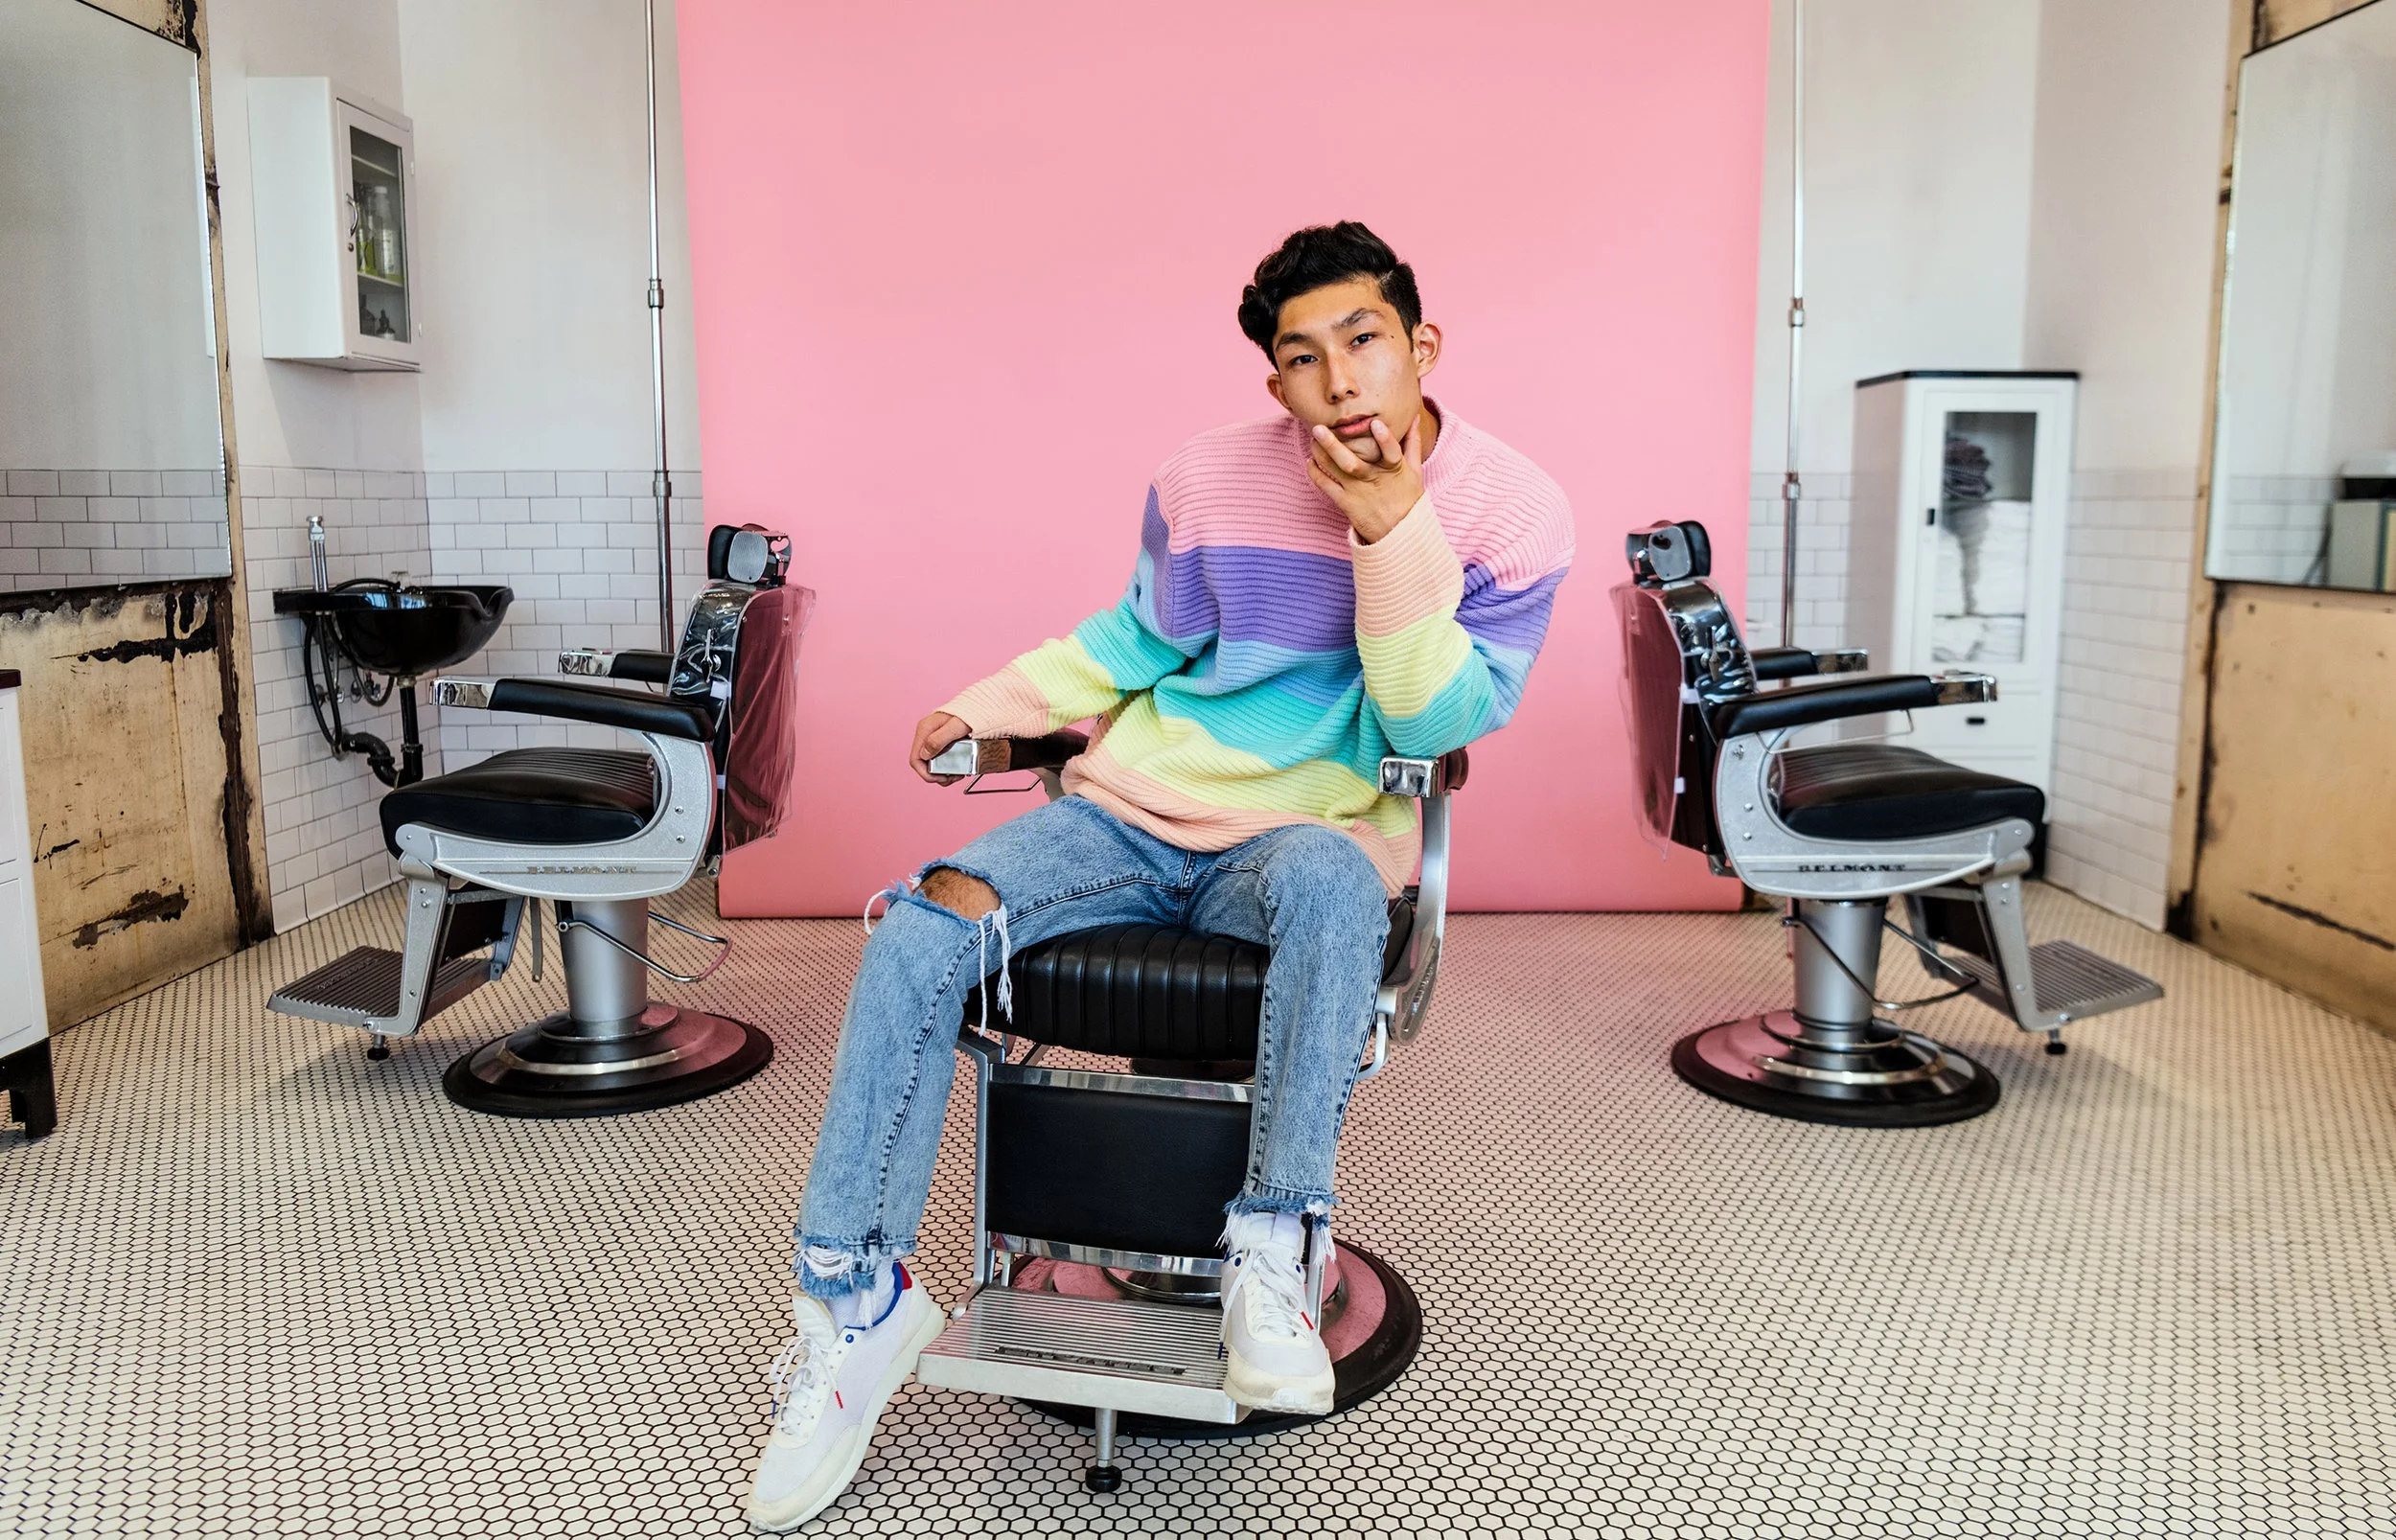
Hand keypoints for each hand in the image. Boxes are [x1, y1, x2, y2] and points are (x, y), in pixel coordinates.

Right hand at [910, 711, 970, 784]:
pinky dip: (947, 766)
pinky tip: (958, 767)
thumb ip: (939, 739)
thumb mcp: (956, 727)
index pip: (915, 760)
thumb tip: (925, 755)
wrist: (980, 705)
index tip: (942, 779)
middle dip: (936, 775)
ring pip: (930, 762)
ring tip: (957, 774)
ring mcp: (933, 737)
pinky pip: (938, 757)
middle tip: (953, 778)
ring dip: (942, 773)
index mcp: (925, 730)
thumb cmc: (970, 712)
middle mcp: (926, 733)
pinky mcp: (941, 740)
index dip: (926, 774)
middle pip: (923, 763)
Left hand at [1305, 416, 1423, 543]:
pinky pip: (1327, 487)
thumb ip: (1413, 442)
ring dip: (1321, 454)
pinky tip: (1310, 461)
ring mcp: (1358, 492)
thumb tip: (1414, 417)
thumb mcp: (1415, 471)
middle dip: (1333, 445)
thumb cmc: (1408, 498)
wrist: (1400, 532)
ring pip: (1336, 471)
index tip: (1375, 424)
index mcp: (1394, 469)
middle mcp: (1374, 479)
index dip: (1384, 439)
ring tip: (1312, 439)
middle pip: (1352, 462)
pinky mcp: (1346, 503)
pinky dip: (1316, 474)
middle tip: (1318, 428)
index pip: (1391, 452)